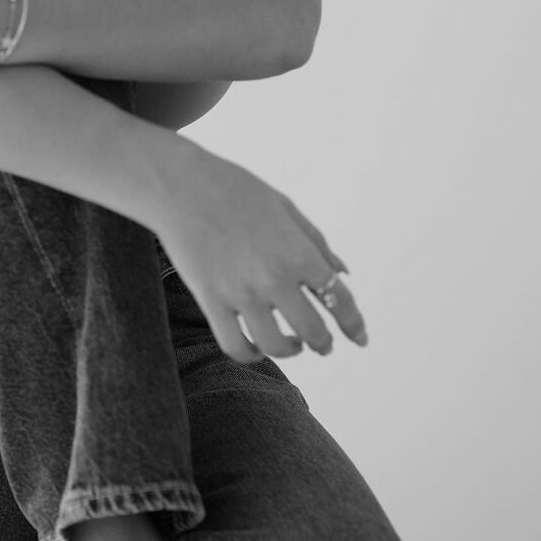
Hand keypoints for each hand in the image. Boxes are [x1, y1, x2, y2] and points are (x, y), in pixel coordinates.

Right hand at [152, 147, 366, 363]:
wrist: (180, 185)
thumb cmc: (235, 189)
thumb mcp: (285, 207)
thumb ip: (316, 243)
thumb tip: (342, 273)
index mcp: (297, 251)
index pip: (338, 299)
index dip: (353, 324)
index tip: (359, 338)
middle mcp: (273, 278)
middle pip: (313, 331)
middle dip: (324, 343)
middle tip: (324, 345)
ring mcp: (241, 293)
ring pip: (275, 346)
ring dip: (290, 350)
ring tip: (291, 343)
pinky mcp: (210, 301)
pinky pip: (235, 345)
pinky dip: (250, 354)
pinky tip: (255, 346)